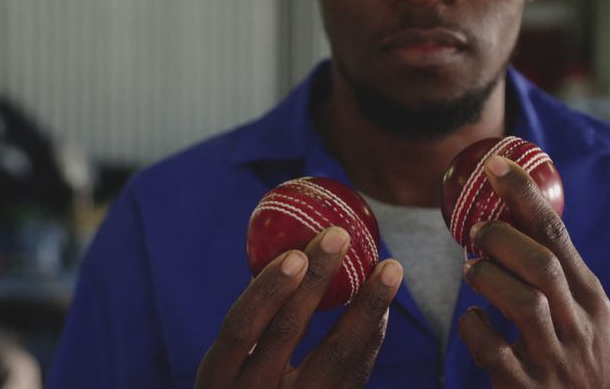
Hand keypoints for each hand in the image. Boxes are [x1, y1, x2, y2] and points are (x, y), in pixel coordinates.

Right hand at [195, 227, 402, 387]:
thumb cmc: (242, 388)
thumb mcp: (229, 366)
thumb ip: (251, 321)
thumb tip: (283, 251)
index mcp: (220, 377)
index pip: (241, 328)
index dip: (266, 290)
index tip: (294, 253)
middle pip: (288, 332)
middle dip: (317, 279)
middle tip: (341, 236)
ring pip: (337, 354)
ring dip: (366, 305)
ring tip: (390, 267)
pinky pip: (356, 370)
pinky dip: (371, 333)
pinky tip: (381, 302)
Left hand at [458, 155, 609, 387]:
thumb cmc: (580, 347)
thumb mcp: (583, 307)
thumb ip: (555, 267)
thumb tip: (514, 208)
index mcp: (589, 295)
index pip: (557, 234)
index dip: (524, 194)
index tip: (496, 164)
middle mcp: (576, 323)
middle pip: (542, 265)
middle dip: (502, 239)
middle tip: (477, 230)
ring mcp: (553, 357)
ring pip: (523, 304)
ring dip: (488, 277)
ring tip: (472, 271)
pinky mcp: (525, 385)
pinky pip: (493, 350)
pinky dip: (474, 327)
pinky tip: (472, 319)